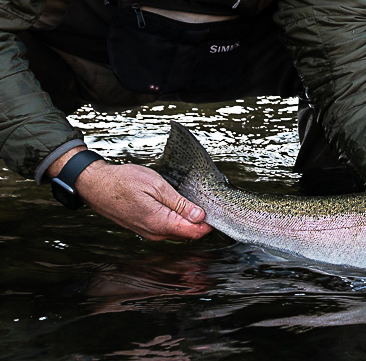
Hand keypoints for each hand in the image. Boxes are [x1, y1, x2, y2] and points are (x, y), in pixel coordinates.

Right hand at [71, 156, 212, 240]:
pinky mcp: (143, 228)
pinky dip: (177, 221)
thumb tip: (199, 216)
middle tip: (211, 206)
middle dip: (201, 224)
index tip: (219, 213)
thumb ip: (179, 203)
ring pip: (177, 232)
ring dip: (189, 222)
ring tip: (197, 204)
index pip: (192, 232)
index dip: (208, 225)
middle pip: (187, 234)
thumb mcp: (157, 186)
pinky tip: (181, 208)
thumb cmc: (123, 181)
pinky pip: (166, 229)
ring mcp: (147, 232)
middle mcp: (154, 232)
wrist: (96, 185)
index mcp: (159, 222)